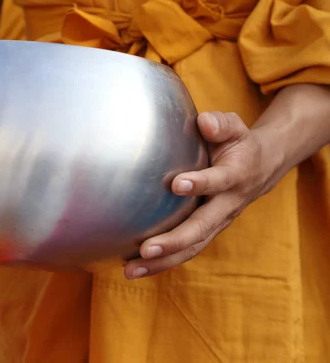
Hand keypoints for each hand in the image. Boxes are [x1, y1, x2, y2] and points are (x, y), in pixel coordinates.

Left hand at [124, 111, 281, 279]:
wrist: (262, 166)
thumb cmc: (238, 144)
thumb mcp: (235, 127)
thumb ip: (220, 124)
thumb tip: (204, 123)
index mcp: (236, 175)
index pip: (220, 181)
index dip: (201, 183)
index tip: (176, 184)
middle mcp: (228, 205)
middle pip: (202, 227)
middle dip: (174, 240)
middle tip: (146, 249)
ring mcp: (217, 222)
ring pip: (193, 247)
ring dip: (163, 261)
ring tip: (131, 270)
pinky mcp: (207, 232)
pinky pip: (186, 252)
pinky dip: (162, 263)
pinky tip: (133, 267)